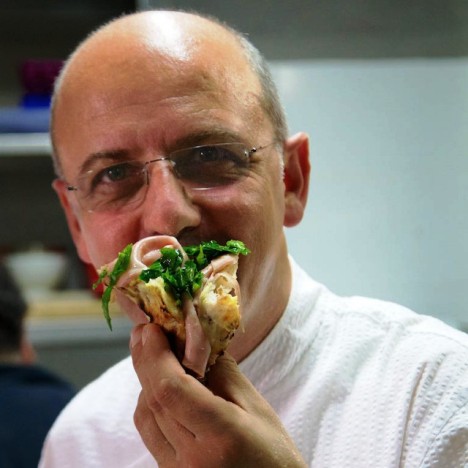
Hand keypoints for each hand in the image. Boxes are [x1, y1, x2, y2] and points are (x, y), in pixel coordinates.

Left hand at [130, 323, 305, 467]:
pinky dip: (151, 404)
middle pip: (155, 400)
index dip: (156, 356)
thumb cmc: (274, 455)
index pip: (172, 390)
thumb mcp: (257, 409)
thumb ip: (224, 373)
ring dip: (145, 381)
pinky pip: (150, 434)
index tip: (151, 328)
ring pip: (146, 417)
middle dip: (145, 360)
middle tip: (144, 332)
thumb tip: (196, 340)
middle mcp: (193, 459)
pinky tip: (159, 387)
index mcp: (221, 436)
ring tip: (152, 354)